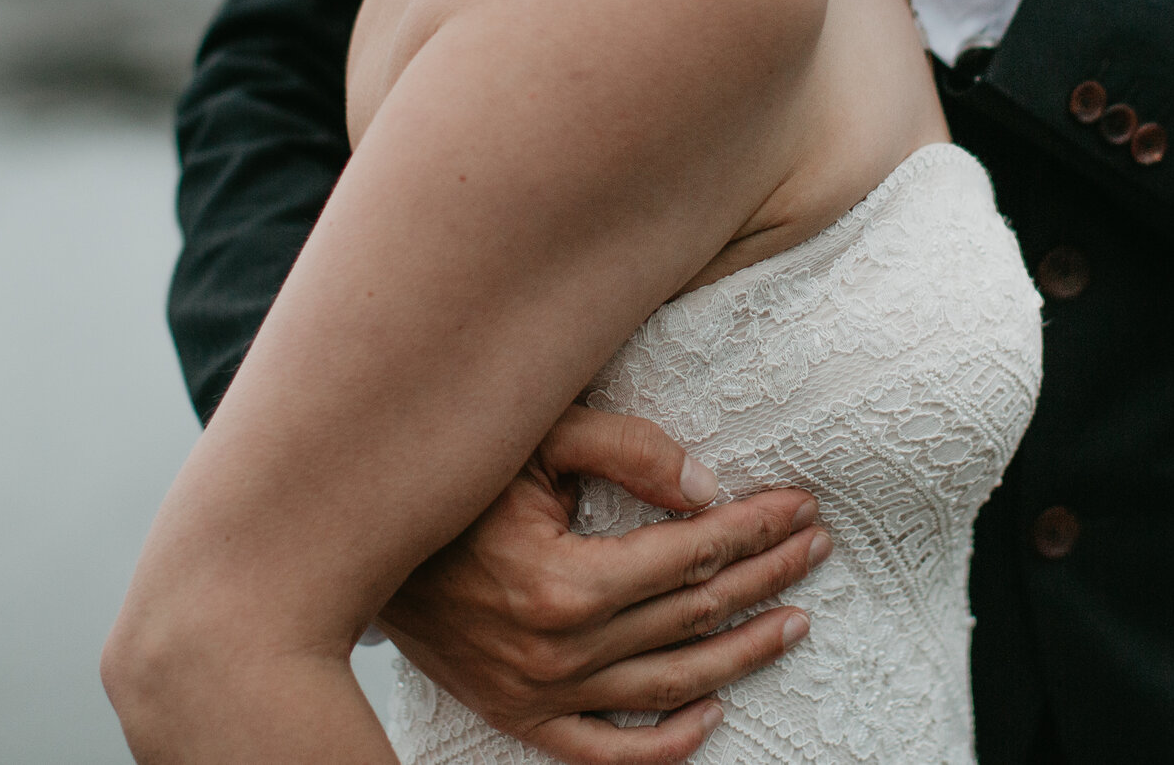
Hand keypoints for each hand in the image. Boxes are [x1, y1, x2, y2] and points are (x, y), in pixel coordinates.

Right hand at [378, 405, 832, 764]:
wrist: (357, 552)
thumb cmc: (453, 481)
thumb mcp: (533, 440)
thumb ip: (624, 452)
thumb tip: (707, 489)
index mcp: (563, 583)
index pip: (690, 555)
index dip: (754, 528)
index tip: (799, 505)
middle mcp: (556, 652)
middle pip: (693, 616)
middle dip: (765, 574)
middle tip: (815, 544)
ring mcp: (538, 694)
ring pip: (670, 686)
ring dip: (743, 652)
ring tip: (795, 618)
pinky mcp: (520, 717)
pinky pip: (606, 753)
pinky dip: (666, 744)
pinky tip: (712, 713)